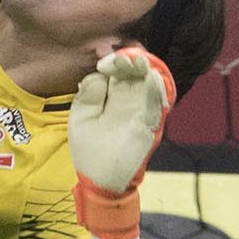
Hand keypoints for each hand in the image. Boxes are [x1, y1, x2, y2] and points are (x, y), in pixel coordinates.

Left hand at [70, 48, 175, 238]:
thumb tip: (99, 73)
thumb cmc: (90, 150)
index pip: (118, 71)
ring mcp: (141, 113)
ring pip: (150, 85)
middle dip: (131, 61)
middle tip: (124, 57)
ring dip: (146, 71)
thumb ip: (89, 94)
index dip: (114, 61)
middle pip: (136, 74)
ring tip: (139, 60)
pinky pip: (157, 106)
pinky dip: (156, 91)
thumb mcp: (81, 117)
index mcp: (112, 98)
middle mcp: (129, 102)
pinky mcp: (149, 127)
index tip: (103, 61)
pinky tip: (151, 77)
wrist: (99, 181)